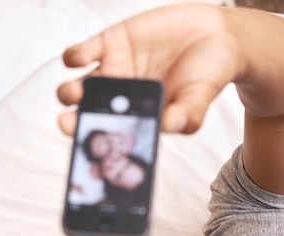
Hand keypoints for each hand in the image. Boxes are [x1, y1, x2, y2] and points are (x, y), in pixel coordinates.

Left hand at [58, 4, 283, 136]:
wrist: (214, 35)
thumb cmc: (206, 74)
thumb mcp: (200, 97)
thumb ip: (187, 114)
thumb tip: (171, 125)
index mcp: (136, 120)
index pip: (110, 139)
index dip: (95, 147)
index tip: (87, 153)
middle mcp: (119, 100)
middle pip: (87, 115)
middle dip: (73, 121)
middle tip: (68, 123)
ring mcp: (113, 71)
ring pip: (79, 86)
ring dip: (70, 91)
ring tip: (73, 92)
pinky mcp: (112, 43)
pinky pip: (84, 52)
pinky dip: (75, 55)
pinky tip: (76, 59)